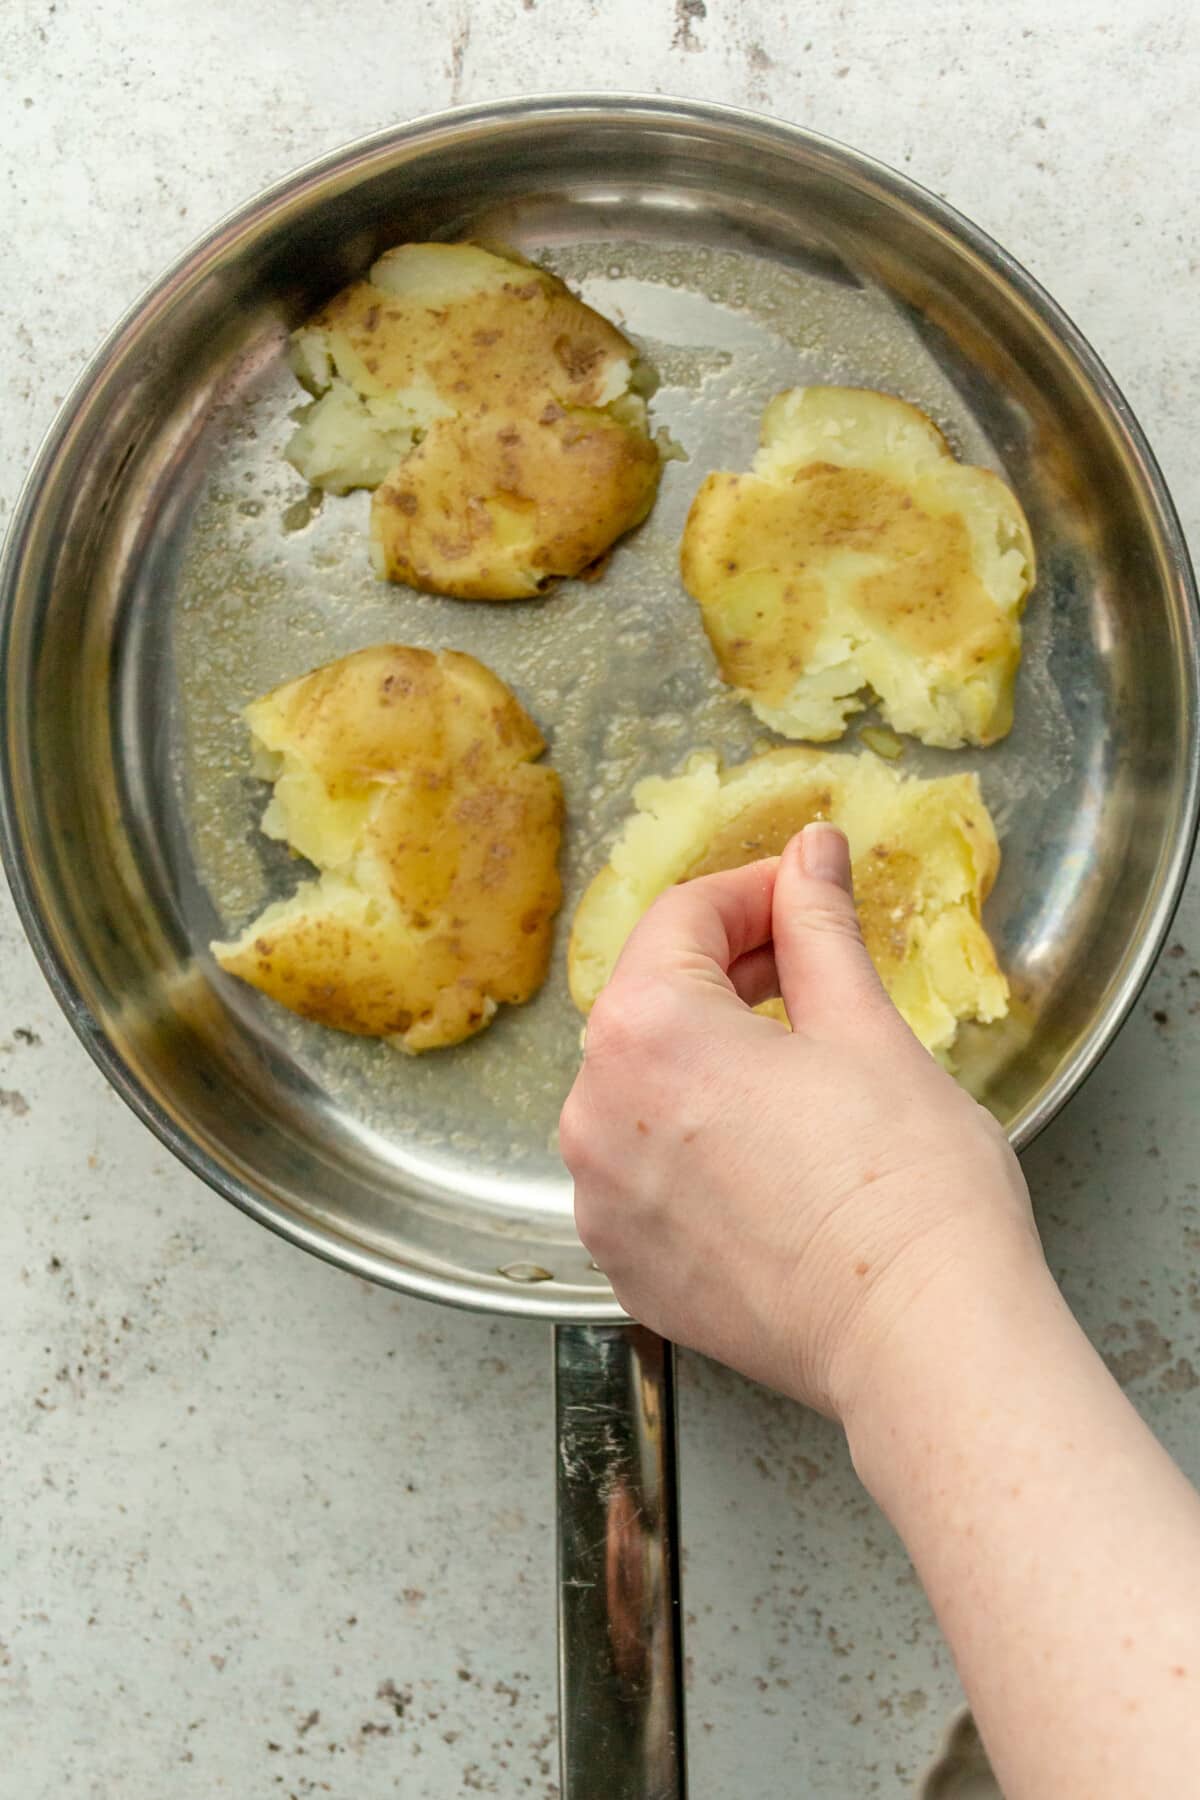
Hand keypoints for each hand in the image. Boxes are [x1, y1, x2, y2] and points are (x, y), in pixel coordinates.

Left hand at [559, 824, 1040, 1417]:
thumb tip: (810, 855)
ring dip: (706, 1055)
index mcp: (645, 1032)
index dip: (753, 891)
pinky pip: (643, 1167)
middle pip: (651, 1000)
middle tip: (810, 964)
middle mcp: (595, 1113)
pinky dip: (692, 1139)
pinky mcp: (626, 1263)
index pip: (684, 918)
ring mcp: (602, 1198)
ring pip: (642, 1087)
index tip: (804, 892)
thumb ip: (816, 928)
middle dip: (728, 969)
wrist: (921, 1342)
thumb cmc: (907, 1188)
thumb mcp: (865, 1028)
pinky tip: (767, 1144)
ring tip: (794, 1060)